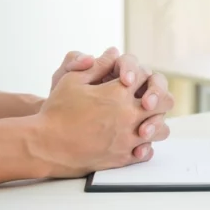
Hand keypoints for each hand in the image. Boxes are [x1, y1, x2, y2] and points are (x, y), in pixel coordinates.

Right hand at [32, 50, 172, 177]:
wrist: (46, 146)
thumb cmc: (56, 112)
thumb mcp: (72, 80)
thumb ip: (97, 65)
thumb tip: (113, 52)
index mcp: (118, 92)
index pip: (145, 76)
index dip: (140, 76)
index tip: (130, 80)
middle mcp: (129, 114)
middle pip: (163, 101)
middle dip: (158, 97)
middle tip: (148, 100)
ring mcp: (128, 137)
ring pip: (161, 129)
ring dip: (155, 123)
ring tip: (144, 122)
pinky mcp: (123, 157)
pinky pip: (147, 151)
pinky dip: (144, 146)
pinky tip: (135, 141)